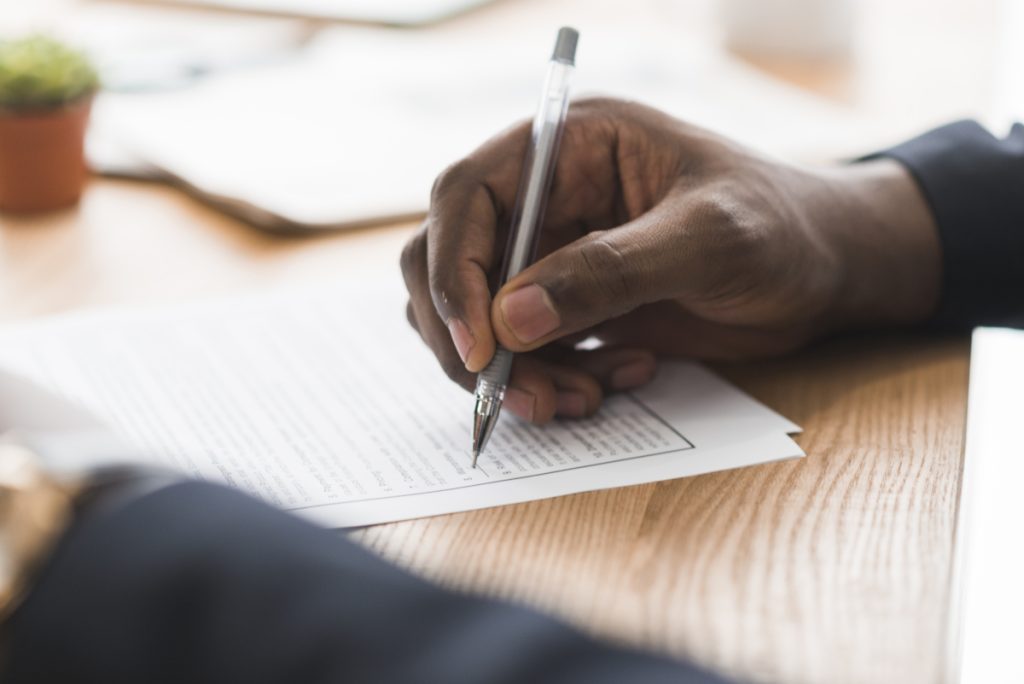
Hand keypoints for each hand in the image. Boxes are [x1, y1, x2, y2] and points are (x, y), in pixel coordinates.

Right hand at [401, 98, 939, 422]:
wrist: (823, 271)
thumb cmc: (780, 227)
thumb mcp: (707, 239)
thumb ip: (610, 272)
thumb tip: (512, 320)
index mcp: (568, 147)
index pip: (466, 197)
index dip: (453, 270)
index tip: (479, 346)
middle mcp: (547, 196)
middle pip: (452, 265)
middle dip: (475, 339)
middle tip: (521, 394)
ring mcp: (554, 253)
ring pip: (482, 321)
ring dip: (516, 373)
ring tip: (582, 398)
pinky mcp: (570, 305)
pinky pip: (525, 353)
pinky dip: (553, 381)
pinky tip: (619, 379)